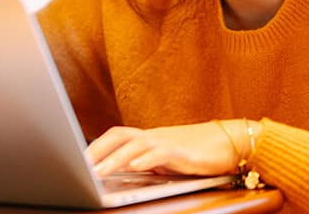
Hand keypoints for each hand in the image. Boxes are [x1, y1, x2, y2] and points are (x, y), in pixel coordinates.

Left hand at [85, 121, 254, 176]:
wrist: (231, 143)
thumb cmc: (197, 153)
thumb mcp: (166, 160)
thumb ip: (146, 164)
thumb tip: (122, 173)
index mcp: (147, 138)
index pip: (115, 136)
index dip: (95, 146)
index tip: (77, 160)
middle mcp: (154, 136)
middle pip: (118, 136)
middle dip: (97, 150)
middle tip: (79, 166)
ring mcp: (167, 142)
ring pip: (135, 145)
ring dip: (114, 159)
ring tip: (98, 172)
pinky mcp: (182, 152)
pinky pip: (160, 153)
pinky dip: (145, 160)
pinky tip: (134, 168)